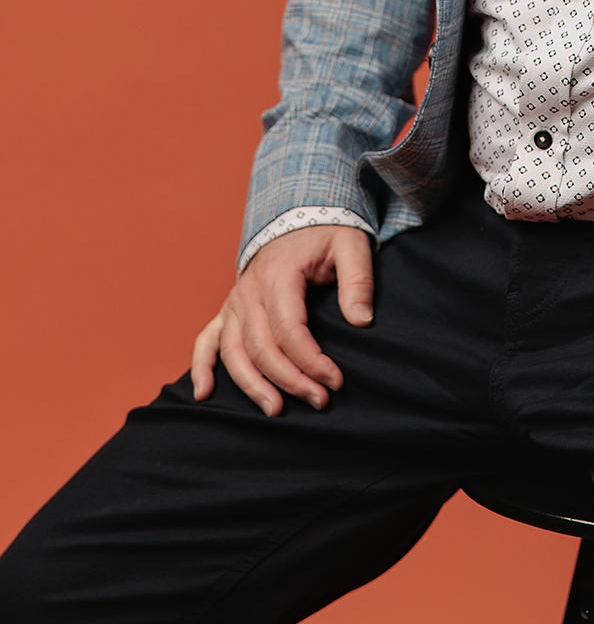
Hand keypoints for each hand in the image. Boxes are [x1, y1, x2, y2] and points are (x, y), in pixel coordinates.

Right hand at [190, 225, 374, 416]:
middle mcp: (250, 290)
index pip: (290, 329)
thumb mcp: (351, 245)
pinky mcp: (228, 309)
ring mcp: (235, 301)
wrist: (298, 213)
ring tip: (276, 411)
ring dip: (252, 385)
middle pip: (262, 347)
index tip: (335, 381)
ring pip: (234, 351)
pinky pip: (207, 340)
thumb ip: (358, 281)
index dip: (311, 361)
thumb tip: (362, 322)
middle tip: (319, 401)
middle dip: (290, 380)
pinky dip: (201, 367)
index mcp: (280, 274)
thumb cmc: (327, 233)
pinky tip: (204, 394)